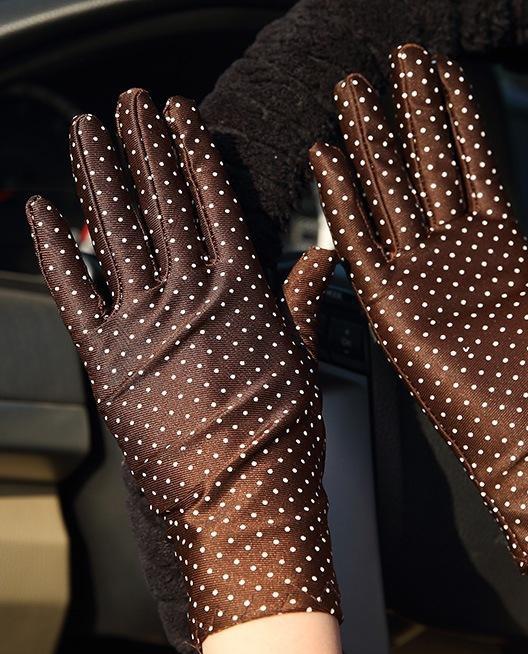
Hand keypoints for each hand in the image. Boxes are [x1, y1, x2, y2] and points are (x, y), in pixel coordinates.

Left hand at [27, 89, 339, 643]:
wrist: (237, 513)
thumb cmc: (279, 449)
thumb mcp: (302, 369)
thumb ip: (299, 305)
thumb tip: (318, 259)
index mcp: (241, 297)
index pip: (213, 207)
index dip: (194, 156)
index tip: (182, 118)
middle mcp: (190, 301)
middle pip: (162, 206)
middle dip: (146, 147)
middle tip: (133, 103)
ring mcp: (144, 328)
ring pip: (117, 234)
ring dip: (101, 177)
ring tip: (91, 131)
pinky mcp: (109, 361)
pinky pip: (76, 292)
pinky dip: (58, 249)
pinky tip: (47, 211)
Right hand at [310, 43, 527, 566]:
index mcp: (496, 242)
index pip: (470, 161)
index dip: (456, 114)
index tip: (441, 68)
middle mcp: (452, 252)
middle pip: (423, 167)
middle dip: (408, 114)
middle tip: (393, 60)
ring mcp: (418, 275)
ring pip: (389, 195)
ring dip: (370, 144)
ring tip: (353, 90)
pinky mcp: (390, 306)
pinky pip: (361, 244)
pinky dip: (343, 202)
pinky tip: (328, 158)